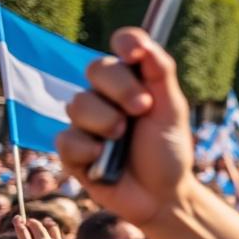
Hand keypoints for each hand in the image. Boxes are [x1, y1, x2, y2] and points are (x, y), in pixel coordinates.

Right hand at [14, 217, 78, 238]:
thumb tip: (25, 234)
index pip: (22, 231)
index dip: (19, 222)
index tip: (17, 218)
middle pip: (35, 225)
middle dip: (30, 222)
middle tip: (27, 223)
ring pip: (46, 225)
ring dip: (40, 224)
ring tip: (37, 227)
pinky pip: (55, 231)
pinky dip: (49, 229)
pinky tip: (46, 231)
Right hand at [58, 28, 195, 224]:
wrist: (163, 195)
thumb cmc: (168, 150)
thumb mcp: (172, 110)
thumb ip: (160, 73)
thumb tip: (141, 42)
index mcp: (132, 81)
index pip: (122, 47)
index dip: (127, 43)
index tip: (134, 53)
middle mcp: (105, 96)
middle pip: (96, 69)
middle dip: (121, 88)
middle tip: (142, 108)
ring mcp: (86, 122)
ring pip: (78, 104)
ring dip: (106, 121)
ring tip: (122, 138)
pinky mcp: (72, 150)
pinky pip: (67, 139)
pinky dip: (88, 149)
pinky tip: (103, 159)